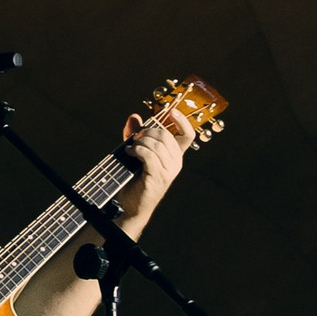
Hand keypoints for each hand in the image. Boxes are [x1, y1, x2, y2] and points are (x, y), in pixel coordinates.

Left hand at [117, 108, 189, 229]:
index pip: (188, 135)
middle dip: (148, 132)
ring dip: (140, 142)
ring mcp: (169, 171)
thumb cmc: (133, 178)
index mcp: (174, 155)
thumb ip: (136, 135)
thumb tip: (134, 116)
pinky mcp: (158, 178)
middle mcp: (176, 163)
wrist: (128, 204)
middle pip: (167, 135)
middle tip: (134, 138)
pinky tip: (129, 153)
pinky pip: (149, 155)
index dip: (183, 121)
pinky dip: (137, 150)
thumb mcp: (135, 152)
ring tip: (130, 148)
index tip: (172, 111)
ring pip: (157, 144)